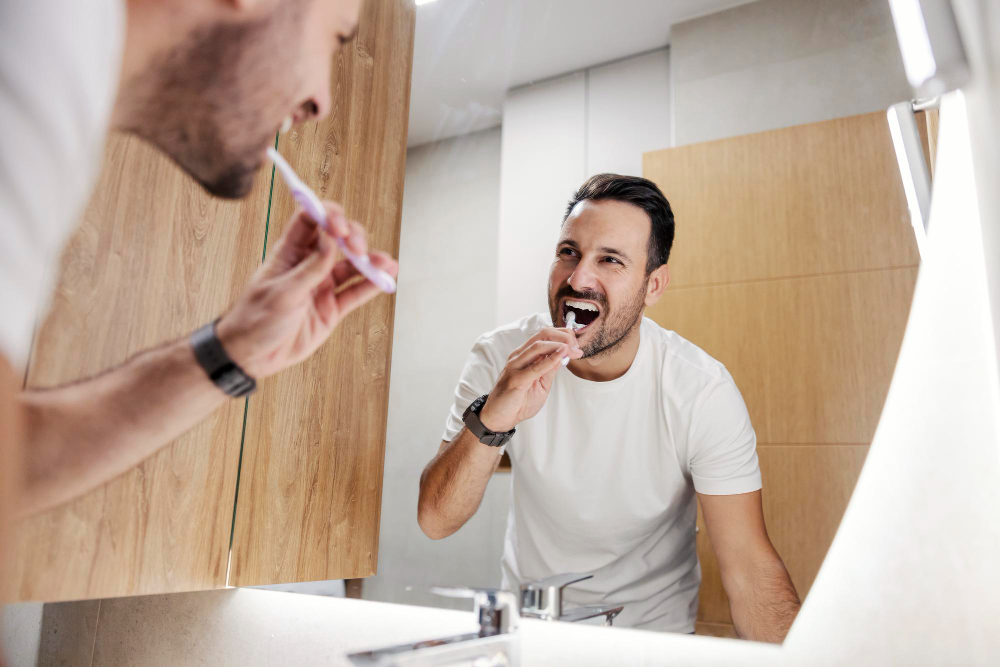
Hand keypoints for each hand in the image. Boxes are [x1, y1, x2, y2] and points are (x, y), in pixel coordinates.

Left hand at [216, 202, 398, 377]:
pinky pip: (355, 292)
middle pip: (337, 240)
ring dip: (369, 261)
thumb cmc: (254, 320)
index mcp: (288, 254)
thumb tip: (330, 241)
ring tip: (385, 263)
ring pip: (351, 266)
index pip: (310, 221)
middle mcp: (308, 265)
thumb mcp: (282, 292)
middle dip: (353, 238)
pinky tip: (386, 278)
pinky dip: (372, 285)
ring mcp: (321, 286)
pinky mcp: (331, 308)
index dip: (327, 215)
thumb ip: (310, 268)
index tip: (339, 224)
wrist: (252, 356)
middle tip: (358, 248)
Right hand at [478, 328, 581, 431]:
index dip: (563, 336)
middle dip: (564, 337)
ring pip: (539, 346)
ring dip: (560, 346)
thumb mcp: (541, 384)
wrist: (499, 417)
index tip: (577, 347)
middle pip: (543, 334)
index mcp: (524, 355)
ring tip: (573, 351)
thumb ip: (550, 370)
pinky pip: (535, 367)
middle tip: (577, 348)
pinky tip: (562, 356)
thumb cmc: (518, 401)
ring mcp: (515, 366)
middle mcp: (519, 356)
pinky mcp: (516, 379)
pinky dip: (550, 359)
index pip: (545, 335)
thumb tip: (565, 357)